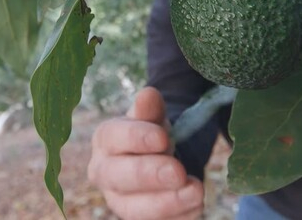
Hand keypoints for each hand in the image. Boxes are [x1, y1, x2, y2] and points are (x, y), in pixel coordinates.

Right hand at [88, 87, 204, 219]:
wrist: (160, 159)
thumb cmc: (152, 133)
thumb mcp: (153, 117)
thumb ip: (150, 109)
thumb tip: (148, 94)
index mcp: (105, 140)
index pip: (114, 137)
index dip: (137, 138)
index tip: (162, 137)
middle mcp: (105, 173)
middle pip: (120, 176)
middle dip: (150, 174)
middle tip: (177, 171)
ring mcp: (119, 201)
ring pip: (135, 208)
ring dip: (167, 202)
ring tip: (196, 191)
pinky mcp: (139, 219)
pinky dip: (178, 216)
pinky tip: (196, 205)